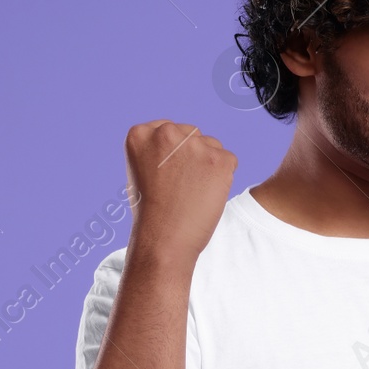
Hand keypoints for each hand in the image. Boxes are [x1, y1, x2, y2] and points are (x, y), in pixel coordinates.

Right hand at [124, 121, 236, 263]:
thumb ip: (158, 149)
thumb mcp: (140, 170)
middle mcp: (166, 133)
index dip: (172, 153)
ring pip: (211, 145)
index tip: (167, 173)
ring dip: (207, 164)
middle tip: (181, 185)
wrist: (164, 239)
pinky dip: (223, 177)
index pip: (168, 129)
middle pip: (190, 134)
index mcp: (141, 133)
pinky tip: (206, 195)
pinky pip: (228, 161)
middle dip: (191, 155)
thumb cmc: (150, 211)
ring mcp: (194, 145)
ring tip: (192, 192)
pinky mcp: (220, 159)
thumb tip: (184, 140)